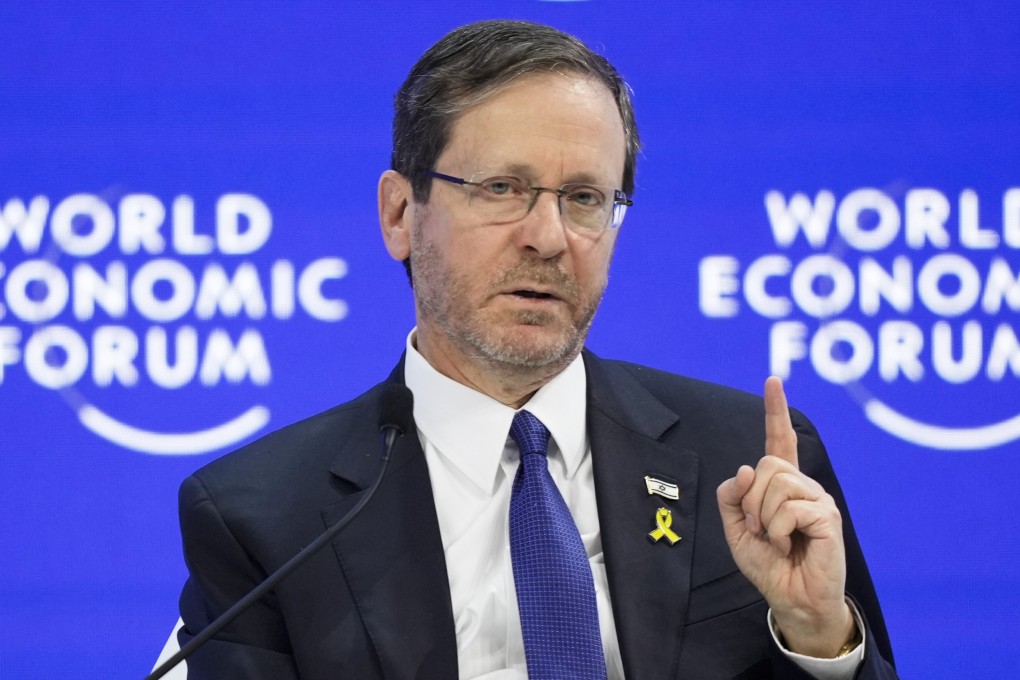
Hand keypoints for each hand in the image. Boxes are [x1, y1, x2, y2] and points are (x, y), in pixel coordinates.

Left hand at [716, 377, 854, 657]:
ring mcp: (818, 499)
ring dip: (763, 518)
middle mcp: (803, 485)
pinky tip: (790, 545)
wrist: (791, 599)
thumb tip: (744, 469)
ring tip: (775, 539)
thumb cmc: (769, 565)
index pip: (779, 440)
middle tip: (758, 529)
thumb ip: (730, 498)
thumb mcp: (735, 529)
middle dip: (750, 500)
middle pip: (766, 465)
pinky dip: (778, 530)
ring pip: (776, 485)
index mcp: (782, 484)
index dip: (775, 410)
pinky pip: (788, 509)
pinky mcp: (827, 517)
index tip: (773, 380)